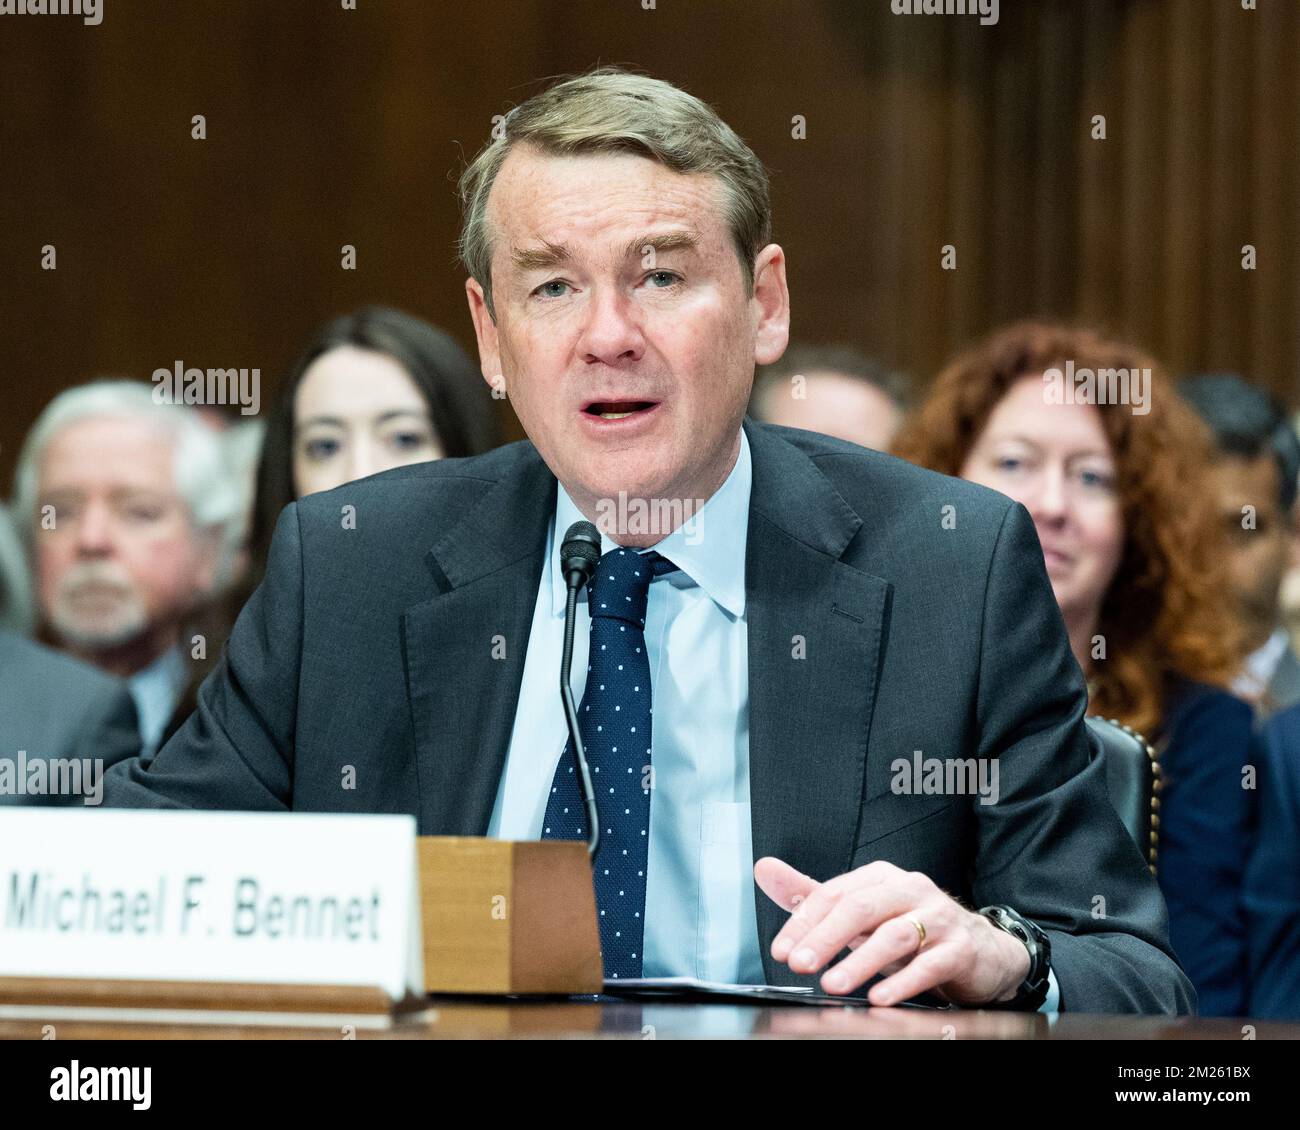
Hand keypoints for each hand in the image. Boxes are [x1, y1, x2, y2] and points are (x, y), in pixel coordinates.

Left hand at [754, 856, 1030, 1005]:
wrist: (980, 951)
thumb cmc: (910, 929)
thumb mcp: (860, 911)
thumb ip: (811, 895)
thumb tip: (764, 869)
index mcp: (880, 877)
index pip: (834, 894)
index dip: (804, 922)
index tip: (782, 951)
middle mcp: (909, 889)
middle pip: (860, 909)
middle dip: (825, 938)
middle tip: (799, 964)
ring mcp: (937, 917)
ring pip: (894, 936)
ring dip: (860, 962)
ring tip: (833, 985)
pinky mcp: (960, 948)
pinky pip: (929, 964)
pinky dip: (902, 981)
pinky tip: (880, 998)